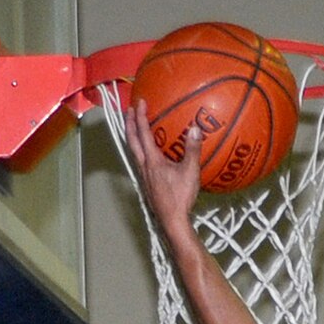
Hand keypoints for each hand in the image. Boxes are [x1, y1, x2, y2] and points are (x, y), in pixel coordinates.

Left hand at [125, 98, 201, 232]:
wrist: (172, 221)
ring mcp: (144, 176)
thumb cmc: (180, 198)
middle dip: (129, 124)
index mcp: (152, 161)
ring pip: (133, 151)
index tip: (140, 102)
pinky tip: (146, 153)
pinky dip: (139, 150)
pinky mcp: (147, 184)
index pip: (143, 133)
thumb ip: (192, 150)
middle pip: (131, 141)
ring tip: (134, 128)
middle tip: (129, 110)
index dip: (140, 116)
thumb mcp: (190, 172)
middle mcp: (144, 167)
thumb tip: (195, 130)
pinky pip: (140, 161)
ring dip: (132, 137)